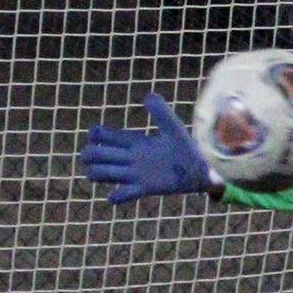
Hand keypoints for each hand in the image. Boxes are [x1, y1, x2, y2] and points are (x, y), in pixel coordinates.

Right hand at [79, 92, 215, 204]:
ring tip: (96, 174)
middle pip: (99, 155)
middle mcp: (132, 158)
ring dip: (97, 174)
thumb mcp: (172, 127)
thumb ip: (160, 112)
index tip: (94, 133)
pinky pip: (124, 194)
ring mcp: (136, 174)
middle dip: (89, 155)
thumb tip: (146, 96)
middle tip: (90, 156)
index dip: (96, 134)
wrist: (203, 168)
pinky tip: (114, 195)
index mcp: (135, 141)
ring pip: (105, 174)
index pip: (106, 136)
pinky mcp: (145, 188)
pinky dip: (116, 196)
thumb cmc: (188, 146)